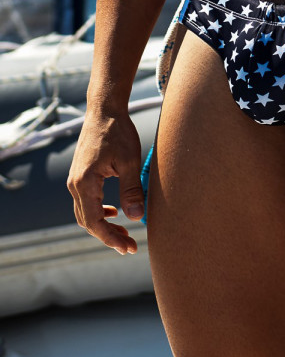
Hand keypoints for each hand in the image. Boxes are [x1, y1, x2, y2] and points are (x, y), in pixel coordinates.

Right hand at [67, 108, 144, 253]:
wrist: (104, 110)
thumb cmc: (118, 132)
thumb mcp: (129, 161)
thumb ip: (132, 190)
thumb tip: (137, 218)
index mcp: (85, 183)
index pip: (94, 222)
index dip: (110, 238)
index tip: (127, 247)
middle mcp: (75, 184)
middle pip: (87, 221)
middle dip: (108, 235)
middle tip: (130, 245)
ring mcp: (75, 180)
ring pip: (85, 213)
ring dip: (104, 225)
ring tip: (124, 232)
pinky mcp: (80, 175)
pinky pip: (86, 201)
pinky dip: (99, 211)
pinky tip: (115, 211)